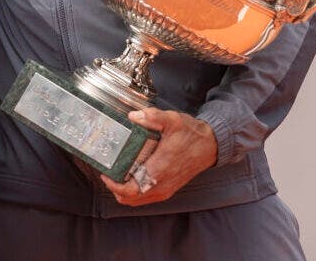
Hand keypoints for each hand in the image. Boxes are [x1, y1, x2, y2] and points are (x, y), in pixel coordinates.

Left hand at [101, 108, 217, 206]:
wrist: (210, 146)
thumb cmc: (191, 134)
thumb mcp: (173, 120)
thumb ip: (153, 117)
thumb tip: (134, 116)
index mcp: (160, 169)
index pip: (131, 189)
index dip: (114, 185)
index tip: (105, 174)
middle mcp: (161, 184)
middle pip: (130, 198)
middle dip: (115, 187)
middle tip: (108, 171)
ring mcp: (165, 189)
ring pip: (137, 200)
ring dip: (124, 190)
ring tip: (117, 174)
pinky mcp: (168, 189)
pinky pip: (145, 197)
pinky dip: (134, 191)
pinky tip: (131, 176)